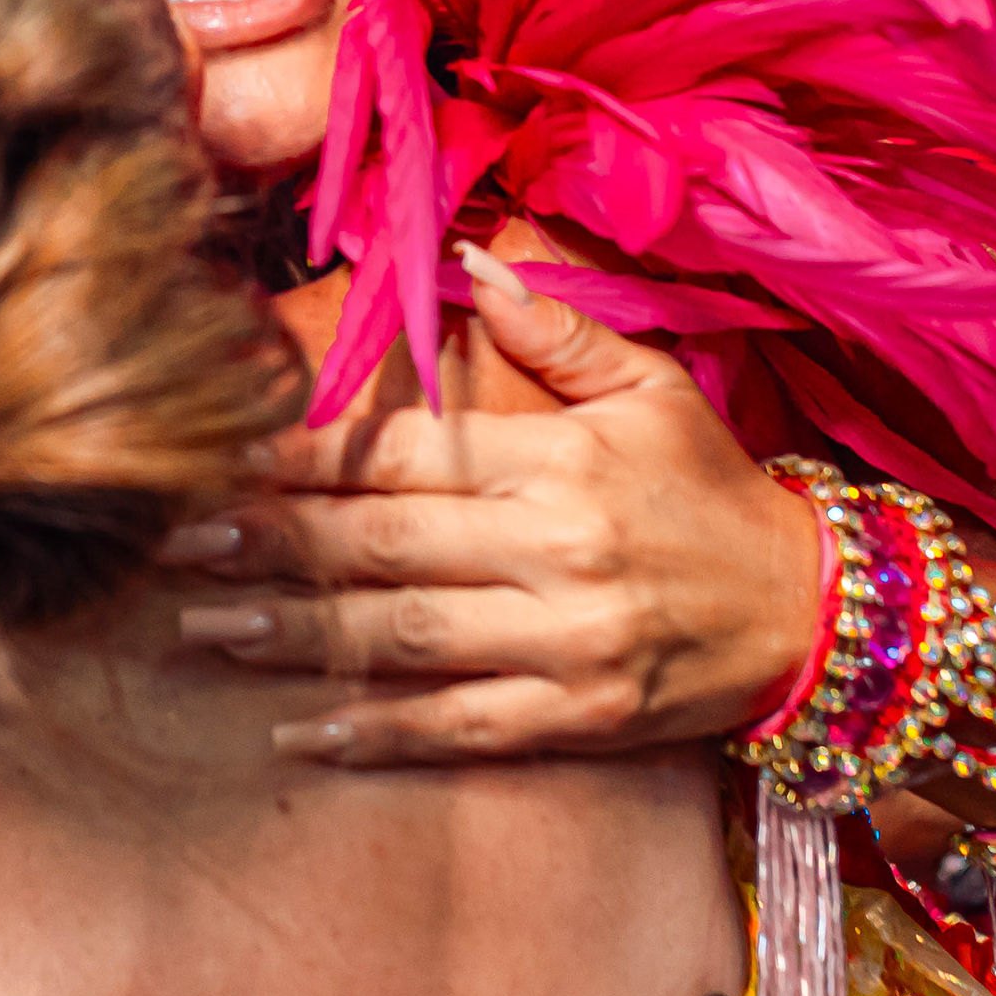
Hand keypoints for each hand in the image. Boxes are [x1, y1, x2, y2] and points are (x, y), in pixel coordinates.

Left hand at [169, 241, 828, 761]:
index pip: (406, 455)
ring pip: (401, 639)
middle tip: (179, 543)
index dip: (305, 458)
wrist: (817, 614)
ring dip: (295, 636)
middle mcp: (554, 551)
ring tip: (205, 630)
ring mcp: (564, 643)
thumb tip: (464, 262)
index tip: (222, 456)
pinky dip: (375, 733)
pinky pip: (456, 728)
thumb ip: (556, 329)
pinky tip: (299, 733)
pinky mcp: (577, 720)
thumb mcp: (655, 387)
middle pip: (381, 546)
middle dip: (271, 544)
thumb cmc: (717, 490)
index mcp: (559, 462)